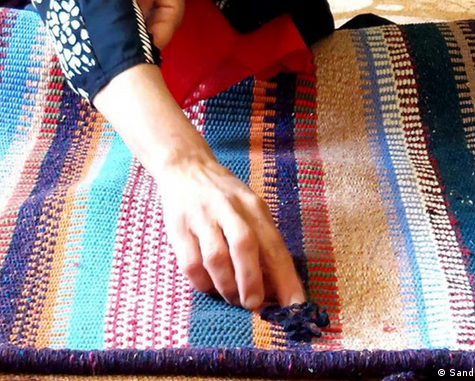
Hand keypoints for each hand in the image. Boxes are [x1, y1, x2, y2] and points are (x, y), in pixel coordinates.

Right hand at [156, 154, 304, 310]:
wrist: (186, 167)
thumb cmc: (224, 196)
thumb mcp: (249, 208)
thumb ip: (262, 242)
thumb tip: (276, 288)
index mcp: (253, 206)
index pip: (274, 246)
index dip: (286, 280)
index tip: (296, 308)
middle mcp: (229, 209)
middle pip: (244, 246)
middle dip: (252, 282)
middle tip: (253, 304)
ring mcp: (201, 217)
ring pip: (216, 258)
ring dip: (227, 286)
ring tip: (232, 297)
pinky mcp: (178, 227)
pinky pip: (191, 264)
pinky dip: (202, 283)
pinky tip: (209, 285)